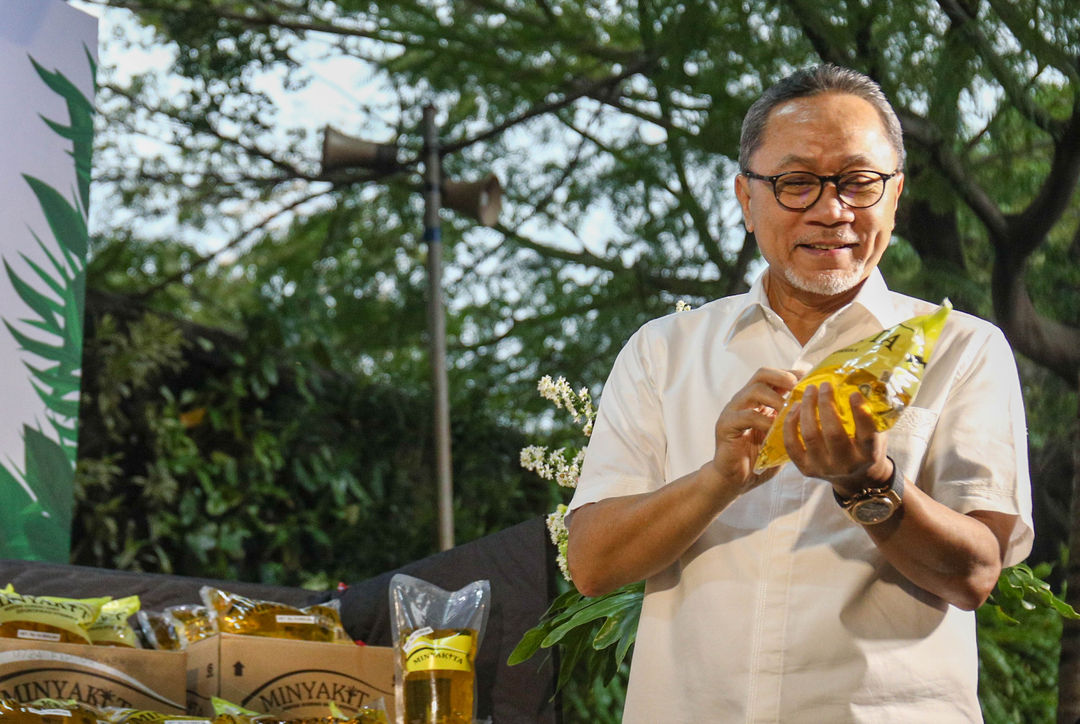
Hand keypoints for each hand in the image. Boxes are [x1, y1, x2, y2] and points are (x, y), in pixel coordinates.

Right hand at [710, 367, 799, 494]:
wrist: (734, 480)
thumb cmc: (758, 459)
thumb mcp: (781, 438)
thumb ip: (792, 424)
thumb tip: (818, 416)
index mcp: (756, 400)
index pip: (773, 376)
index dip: (792, 374)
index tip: (810, 379)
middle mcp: (743, 401)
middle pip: (762, 374)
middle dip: (784, 377)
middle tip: (800, 388)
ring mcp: (732, 411)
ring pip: (754, 390)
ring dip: (777, 399)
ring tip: (790, 411)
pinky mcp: (725, 425)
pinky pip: (747, 416)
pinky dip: (765, 421)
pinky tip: (775, 430)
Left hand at [782, 382, 892, 496]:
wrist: (857, 480)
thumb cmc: (866, 448)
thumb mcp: (878, 434)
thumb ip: (871, 415)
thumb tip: (861, 382)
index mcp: (868, 455)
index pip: (866, 435)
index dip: (860, 413)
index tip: (853, 393)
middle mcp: (847, 464)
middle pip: (833, 433)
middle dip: (827, 405)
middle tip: (824, 385)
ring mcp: (824, 468)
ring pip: (810, 436)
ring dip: (807, 409)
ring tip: (809, 391)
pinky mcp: (806, 469)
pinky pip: (792, 445)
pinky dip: (790, 424)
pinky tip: (795, 407)